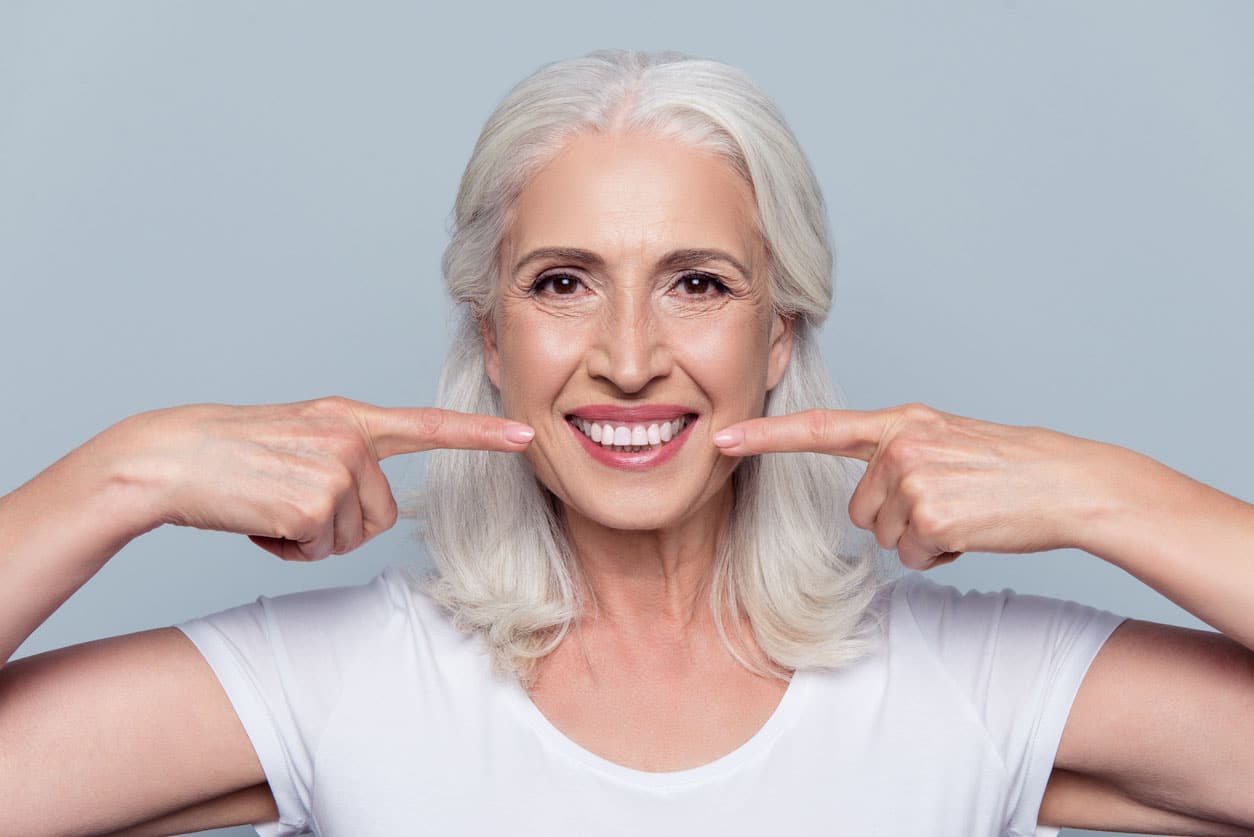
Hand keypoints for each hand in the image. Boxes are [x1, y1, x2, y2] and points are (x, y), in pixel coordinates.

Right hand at [109, 396, 533, 561]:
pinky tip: (260, 521)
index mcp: (349, 418)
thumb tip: (373, 507)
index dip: (479, 437)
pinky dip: (288, 549)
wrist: (171, 458)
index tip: (525, 436)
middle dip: (338, 527)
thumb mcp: (298, 439)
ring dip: (311, 539)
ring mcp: (336, 466)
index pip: (426, 425)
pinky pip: (320, 550)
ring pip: (352, 537)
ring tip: (270, 507)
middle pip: (383, 515)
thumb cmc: (231, 456)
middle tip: (288, 505)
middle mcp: (350, 436)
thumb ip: (344, 458)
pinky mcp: (316, 500)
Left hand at [713, 402, 1113, 569]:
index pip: (820, 428)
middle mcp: (900, 443)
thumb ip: (896, 454)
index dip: (766, 436)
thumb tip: (864, 500)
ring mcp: (913, 478)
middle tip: (949, 504)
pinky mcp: (930, 514)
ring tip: (964, 514)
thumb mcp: (944, 442)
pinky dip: (939, 555)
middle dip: (896, 520)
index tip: (722, 438)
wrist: (1066, 483)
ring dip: (920, 538)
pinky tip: (971, 532)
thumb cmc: (1006, 469)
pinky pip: (911, 556)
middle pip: (858, 510)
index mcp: (901, 422)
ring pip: (883, 537)